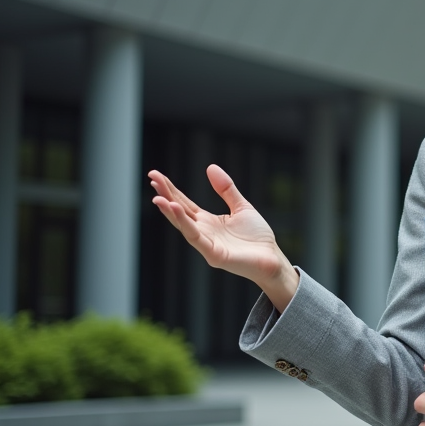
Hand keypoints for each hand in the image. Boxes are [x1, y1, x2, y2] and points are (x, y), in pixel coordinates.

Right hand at [148, 165, 297, 310]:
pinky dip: (185, 224)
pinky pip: (195, 237)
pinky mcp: (213, 254)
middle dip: (165, 195)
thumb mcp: (241, 207)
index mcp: (207, 221)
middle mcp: (203, 232)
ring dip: (170, 211)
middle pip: (179, 211)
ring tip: (158, 197)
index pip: (184, 203)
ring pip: (183, 225)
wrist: (272, 258)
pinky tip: (176, 210)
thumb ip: (226, 189)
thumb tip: (210, 167)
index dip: (171, 190)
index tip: (156, 176)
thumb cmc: (257, 237)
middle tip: (152, 178)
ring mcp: (206, 244)